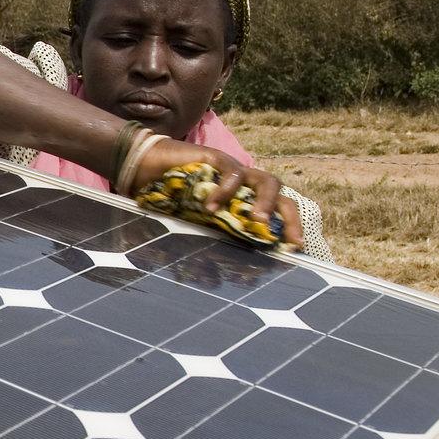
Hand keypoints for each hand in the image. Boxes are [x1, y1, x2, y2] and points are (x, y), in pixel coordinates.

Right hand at [127, 137, 304, 249]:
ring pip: (267, 181)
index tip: (293, 251)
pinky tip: (210, 208)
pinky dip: (226, 190)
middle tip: (290, 241)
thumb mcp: (190, 226)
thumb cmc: (168, 198)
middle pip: (283, 198)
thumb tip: (211, 279)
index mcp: (242, 204)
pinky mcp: (218, 159)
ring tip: (258, 219)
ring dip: (267, 201)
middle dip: (290, 220)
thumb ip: (204, 243)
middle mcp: (244, 188)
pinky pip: (233, 173)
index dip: (288, 230)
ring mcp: (233, 172)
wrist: (144, 167)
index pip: (276, 215)